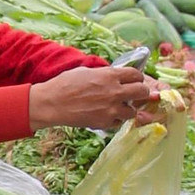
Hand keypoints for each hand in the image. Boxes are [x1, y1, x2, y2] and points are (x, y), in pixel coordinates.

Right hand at [29, 64, 158, 131]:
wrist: (52, 103)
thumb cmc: (65, 84)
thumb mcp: (87, 71)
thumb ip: (105, 74)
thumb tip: (115, 76)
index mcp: (110, 75)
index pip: (137, 75)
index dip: (137, 78)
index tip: (134, 80)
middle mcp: (115, 92)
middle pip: (142, 92)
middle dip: (140, 93)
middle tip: (134, 94)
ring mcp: (111, 109)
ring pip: (133, 111)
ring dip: (128, 108)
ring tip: (118, 107)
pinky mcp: (105, 122)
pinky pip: (119, 122)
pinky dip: (116, 119)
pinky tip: (107, 114)